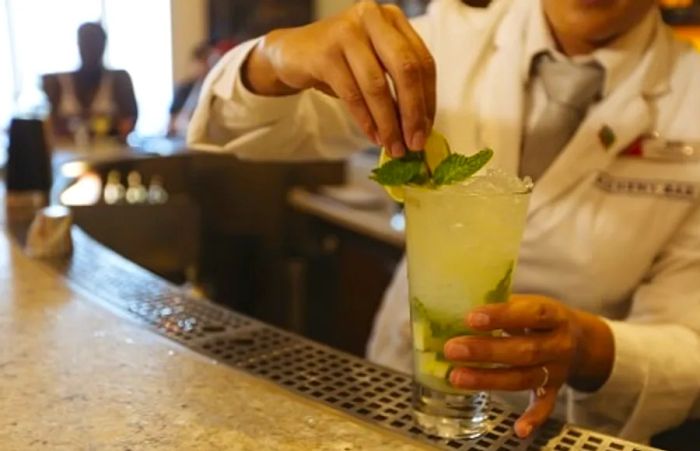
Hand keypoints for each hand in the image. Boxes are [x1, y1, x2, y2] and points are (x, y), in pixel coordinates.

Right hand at [242, 0, 435, 156]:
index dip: (428, 99)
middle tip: (414, 143)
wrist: (292, 54)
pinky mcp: (325, 53)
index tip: (426, 130)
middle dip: (413, 112)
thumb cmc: (341, 62)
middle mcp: (372, 18)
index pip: (422, 62)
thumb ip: (398, 85)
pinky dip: (366, 120)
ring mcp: (347, 32)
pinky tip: (373, 136)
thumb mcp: (374, 64)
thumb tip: (421, 127)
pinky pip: (352, 94)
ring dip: (388, 123)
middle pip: (405, 70)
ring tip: (393, 146)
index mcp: (393, 19)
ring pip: (377, 86)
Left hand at [443, 295, 613, 438]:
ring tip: (457, 377)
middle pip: (524, 350)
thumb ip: (502, 304)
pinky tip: (518, 429)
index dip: (501, 316)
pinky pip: (544, 406)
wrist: (581, 340)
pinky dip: (533, 418)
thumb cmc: (539, 317)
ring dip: (489, 379)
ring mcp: (557, 370)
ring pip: (524, 377)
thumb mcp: (529, 303)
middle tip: (452, 349)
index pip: (531, 314)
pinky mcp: (554, 389)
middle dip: (486, 351)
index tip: (471, 317)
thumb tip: (456, 304)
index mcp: (554, 315)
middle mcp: (559, 344)